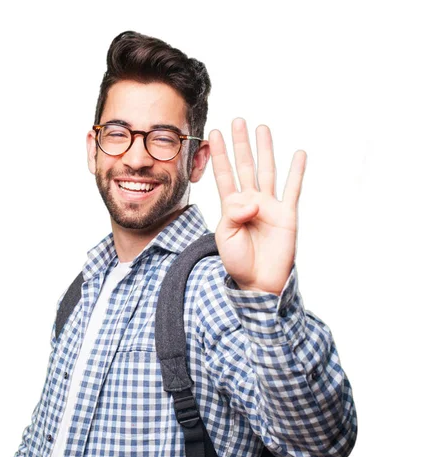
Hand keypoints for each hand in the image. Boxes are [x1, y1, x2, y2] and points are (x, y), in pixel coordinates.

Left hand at [208, 118, 306, 295]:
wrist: (258, 281)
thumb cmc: (238, 261)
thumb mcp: (226, 236)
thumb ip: (233, 214)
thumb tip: (253, 200)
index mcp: (231, 206)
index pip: (224, 174)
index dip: (219, 154)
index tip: (213, 134)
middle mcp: (250, 201)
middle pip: (245, 165)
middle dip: (241, 144)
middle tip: (238, 121)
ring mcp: (269, 206)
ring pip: (267, 171)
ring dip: (265, 149)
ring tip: (262, 128)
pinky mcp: (287, 214)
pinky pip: (293, 189)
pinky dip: (297, 171)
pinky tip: (298, 154)